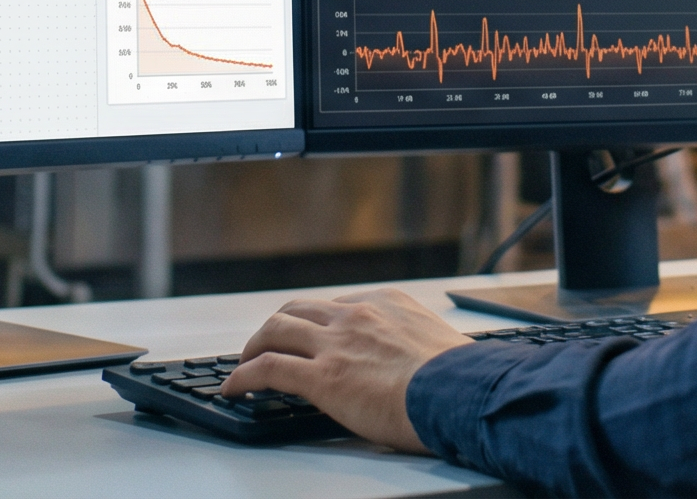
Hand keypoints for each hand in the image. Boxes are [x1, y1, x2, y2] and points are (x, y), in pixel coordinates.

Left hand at [218, 287, 473, 450]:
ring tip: (245, 362)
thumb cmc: (461, 379)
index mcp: (388, 303)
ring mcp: (337, 343)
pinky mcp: (323, 377)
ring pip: (276, 331)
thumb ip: (417, 344)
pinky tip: (234, 387)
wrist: (461, 392)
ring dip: (255, 346)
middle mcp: (357, 315)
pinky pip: (269, 369)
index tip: (309, 336)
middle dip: (277, 326)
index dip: (316, 323)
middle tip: (266, 343)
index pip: (337, 305)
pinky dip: (244, 376)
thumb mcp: (440, 344)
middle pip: (299, 310)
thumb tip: (419, 365)